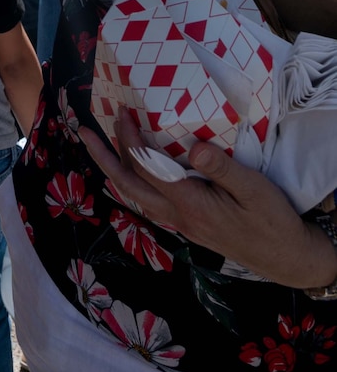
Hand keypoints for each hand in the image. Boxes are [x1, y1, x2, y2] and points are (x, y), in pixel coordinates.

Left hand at [79, 111, 336, 290]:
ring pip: (136, 197)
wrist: (286, 258)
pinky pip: (149, 203)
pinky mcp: (187, 226)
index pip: (147, 168)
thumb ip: (221, 169)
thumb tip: (191, 147)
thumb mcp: (253, 190)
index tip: (123, 112)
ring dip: (115, 170)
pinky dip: (133, 183)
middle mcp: (177, 216)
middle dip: (104, 158)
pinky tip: (133, 171)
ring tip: (98, 147)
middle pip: (128, 186)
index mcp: (190, 204)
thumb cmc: (272, 221)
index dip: (130, 140)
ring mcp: (180, 224)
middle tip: (84, 131)